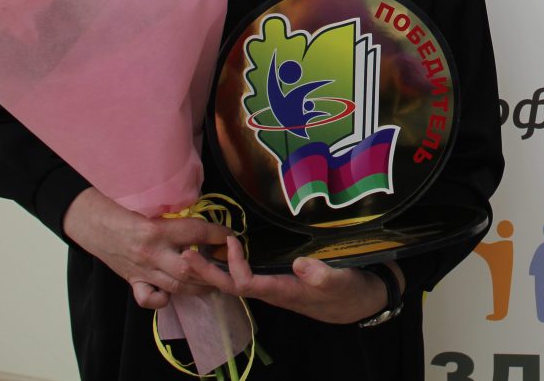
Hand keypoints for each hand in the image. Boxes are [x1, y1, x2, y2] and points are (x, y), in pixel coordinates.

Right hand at [62, 188, 233, 309]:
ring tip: (214, 284)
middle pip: (189, 268)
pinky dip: (163, 300)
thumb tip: (212, 234)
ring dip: (198, 287)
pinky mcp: (134, 282)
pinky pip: (149, 299)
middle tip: (227, 268)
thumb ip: (180, 227)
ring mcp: (143, 270)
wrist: (100, 228)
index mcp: (159, 230)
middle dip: (212, 270)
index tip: (232, 236)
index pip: (197, 233)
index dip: (219, 234)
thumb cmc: (133, 219)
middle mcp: (152, 252)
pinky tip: (172, 294)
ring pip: (176, 286)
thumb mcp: (159, 216)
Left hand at [183, 236, 401, 324]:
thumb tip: (299, 263)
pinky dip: (229, 268)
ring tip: (193, 255)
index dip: (234, 265)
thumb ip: (321, 274)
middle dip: (206, 273)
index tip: (232, 241)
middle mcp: (272, 291)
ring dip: (213, 271)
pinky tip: (222, 257)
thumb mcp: (341, 281)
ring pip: (235, 283)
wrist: (359, 302)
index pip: (246, 283)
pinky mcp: (278, 282)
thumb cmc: (349, 291)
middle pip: (231, 286)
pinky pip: (245, 278)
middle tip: (184, 255)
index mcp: (283, 291)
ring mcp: (273, 288)